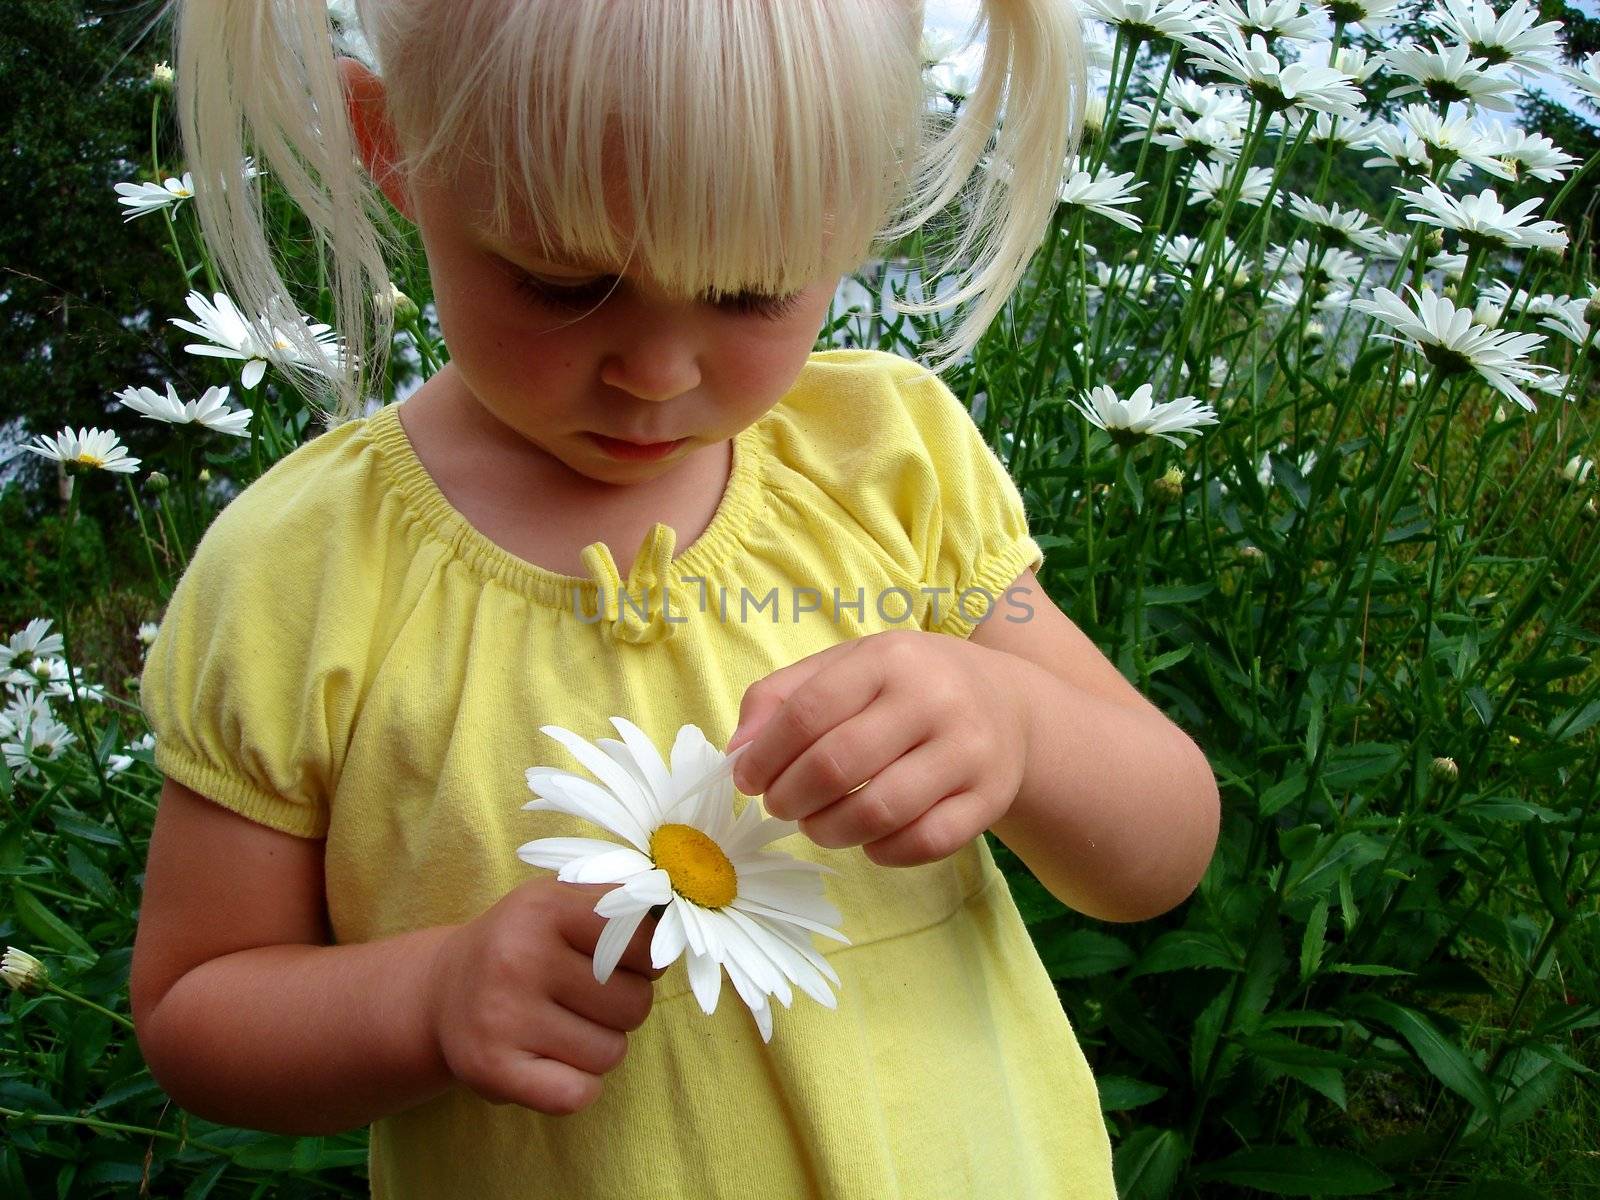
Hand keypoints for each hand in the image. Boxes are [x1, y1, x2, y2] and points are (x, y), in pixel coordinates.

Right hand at [424, 877, 664, 1115]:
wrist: (441, 991)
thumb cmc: (523, 943)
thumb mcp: (561, 900)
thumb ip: (621, 901)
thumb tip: (676, 913)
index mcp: (544, 907)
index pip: (644, 943)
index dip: (647, 959)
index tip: (625, 960)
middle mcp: (519, 958)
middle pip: (635, 1002)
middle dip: (624, 1004)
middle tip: (586, 996)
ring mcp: (502, 1016)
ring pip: (611, 1051)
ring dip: (601, 1045)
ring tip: (564, 1025)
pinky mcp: (492, 1070)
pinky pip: (579, 1094)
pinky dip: (579, 1086)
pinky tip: (554, 1062)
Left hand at [726, 629, 1028, 867]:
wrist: (1006, 703)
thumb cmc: (908, 685)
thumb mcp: (848, 666)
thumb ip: (783, 696)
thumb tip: (739, 751)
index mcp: (890, 659)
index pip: (809, 712)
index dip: (765, 755)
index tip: (748, 779)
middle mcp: (935, 700)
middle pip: (838, 765)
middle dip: (790, 797)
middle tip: (779, 806)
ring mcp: (969, 752)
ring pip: (878, 812)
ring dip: (828, 830)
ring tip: (815, 824)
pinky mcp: (990, 798)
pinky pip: (924, 843)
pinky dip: (882, 851)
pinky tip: (866, 839)